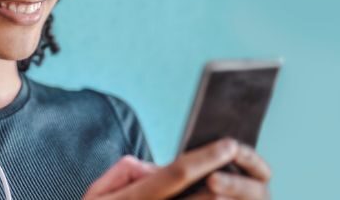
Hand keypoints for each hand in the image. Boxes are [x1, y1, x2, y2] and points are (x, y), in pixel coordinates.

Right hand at [82, 138, 271, 199]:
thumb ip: (123, 173)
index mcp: (135, 199)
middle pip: (201, 196)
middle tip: (243, 163)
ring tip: (235, 189)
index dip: (205, 157)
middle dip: (225, 180)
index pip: (176, 173)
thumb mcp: (96, 194)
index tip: (227, 144)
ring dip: (221, 199)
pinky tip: (217, 199)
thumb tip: (153, 170)